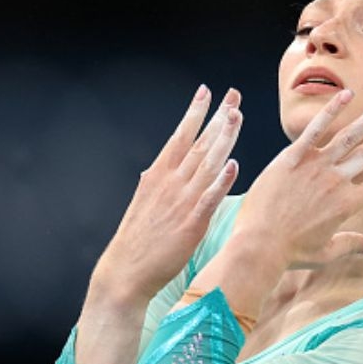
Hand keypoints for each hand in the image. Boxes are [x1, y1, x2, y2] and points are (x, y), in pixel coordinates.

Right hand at [90, 86, 242, 302]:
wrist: (126, 272)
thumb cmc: (140, 240)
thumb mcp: (145, 202)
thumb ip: (157, 184)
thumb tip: (156, 169)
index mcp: (158, 175)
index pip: (180, 136)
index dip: (194, 113)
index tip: (206, 91)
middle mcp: (169, 183)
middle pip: (198, 144)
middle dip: (217, 118)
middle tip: (233, 95)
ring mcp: (181, 201)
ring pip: (206, 163)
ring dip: (223, 139)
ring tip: (236, 116)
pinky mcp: (191, 223)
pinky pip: (209, 198)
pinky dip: (221, 182)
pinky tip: (233, 165)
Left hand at [232, 89, 362, 267]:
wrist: (258, 245)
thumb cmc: (291, 253)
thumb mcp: (326, 253)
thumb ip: (353, 244)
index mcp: (348, 204)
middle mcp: (337, 181)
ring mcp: (315, 167)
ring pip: (351, 135)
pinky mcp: (293, 158)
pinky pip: (315, 129)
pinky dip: (332, 111)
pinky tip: (348, 94)